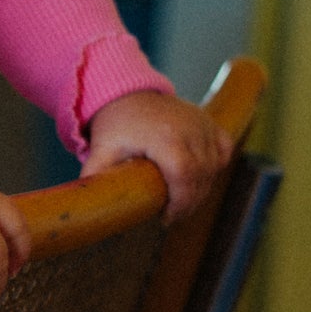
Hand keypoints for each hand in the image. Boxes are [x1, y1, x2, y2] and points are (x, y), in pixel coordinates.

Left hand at [82, 90, 233, 220]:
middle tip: (171, 215)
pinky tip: (198, 177)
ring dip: (201, 188)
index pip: (184, 176)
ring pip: (214, 167)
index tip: (167, 218)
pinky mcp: (210, 123)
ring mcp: (203, 124)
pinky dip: (215, 166)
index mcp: (164, 137)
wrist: (128, 93)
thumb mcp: (102, 150)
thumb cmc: (116, 125)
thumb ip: (96, 175)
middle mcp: (189, 128)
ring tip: (179, 199)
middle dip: (189, 202)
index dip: (181, 202)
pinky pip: (223, 151)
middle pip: (201, 176)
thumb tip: (87, 206)